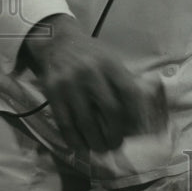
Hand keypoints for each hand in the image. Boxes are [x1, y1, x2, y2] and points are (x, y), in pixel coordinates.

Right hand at [21, 14, 150, 153]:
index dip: (135, 114)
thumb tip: (138, 111)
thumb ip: (122, 80)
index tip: (136, 129)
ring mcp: (70, 84)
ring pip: (86, 121)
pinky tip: (81, 147)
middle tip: (117, 144)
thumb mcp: (110, 58)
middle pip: (110, 110)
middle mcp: (90, 73)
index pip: (128, 92)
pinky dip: (74, 139)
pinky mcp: (53, 93)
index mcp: (109, 63)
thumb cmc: (90, 53)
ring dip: (95, 141)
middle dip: (116, 133)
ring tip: (102, 149)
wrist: (58, 41)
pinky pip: (65, 122)